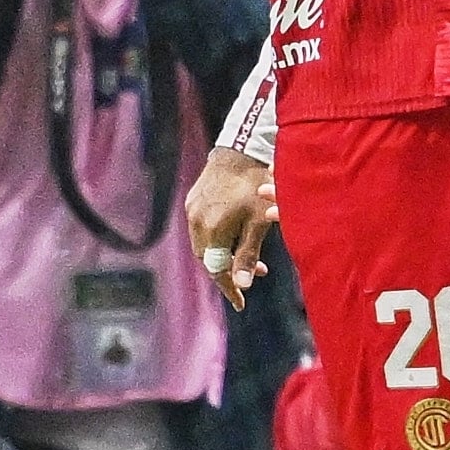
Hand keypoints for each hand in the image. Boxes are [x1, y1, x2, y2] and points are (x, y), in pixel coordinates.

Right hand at [189, 144, 278, 307]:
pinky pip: (200, 229)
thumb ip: (248, 254)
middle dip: (228, 272)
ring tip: (248, 256)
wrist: (242, 148)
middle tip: (252, 277)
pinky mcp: (192, 200)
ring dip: (223, 255)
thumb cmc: (257, 184)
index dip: (229, 288)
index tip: (241, 302)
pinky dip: (216, 239)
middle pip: (208, 259)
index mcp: (212, 229)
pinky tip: (233, 236)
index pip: (216, 270)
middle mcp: (196, 222)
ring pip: (203, 245)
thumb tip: (242, 284)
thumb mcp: (258, 222)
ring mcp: (192, 210)